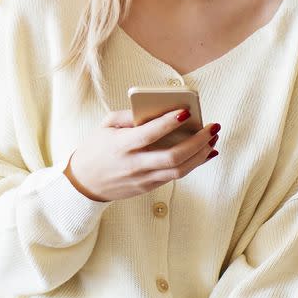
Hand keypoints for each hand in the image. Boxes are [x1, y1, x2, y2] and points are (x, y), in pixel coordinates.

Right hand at [64, 108, 219, 202]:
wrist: (84, 183)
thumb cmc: (96, 149)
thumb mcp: (105, 126)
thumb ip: (128, 116)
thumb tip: (156, 109)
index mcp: (121, 146)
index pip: (149, 134)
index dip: (169, 123)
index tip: (186, 111)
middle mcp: (134, 165)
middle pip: (172, 157)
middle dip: (197, 142)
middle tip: (212, 127)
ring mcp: (142, 179)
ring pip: (179, 170)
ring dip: (200, 154)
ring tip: (213, 138)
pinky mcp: (148, 187)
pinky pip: (175, 176)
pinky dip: (193, 164)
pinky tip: (205, 153)